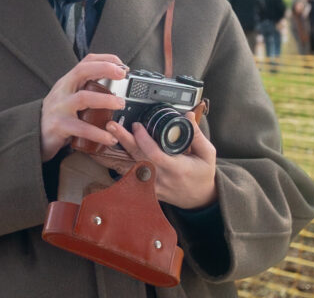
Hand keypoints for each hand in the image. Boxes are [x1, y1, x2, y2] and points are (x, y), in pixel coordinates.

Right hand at [40, 54, 127, 161]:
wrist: (34, 135)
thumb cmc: (57, 115)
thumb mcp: (68, 97)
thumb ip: (85, 90)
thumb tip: (113, 85)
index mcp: (67, 82)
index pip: (85, 63)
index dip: (104, 59)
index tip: (122, 65)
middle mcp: (62, 91)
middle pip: (82, 71)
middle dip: (104, 69)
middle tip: (122, 75)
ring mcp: (60, 107)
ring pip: (83, 97)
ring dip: (105, 100)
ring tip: (120, 105)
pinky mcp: (59, 126)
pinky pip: (82, 128)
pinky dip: (98, 133)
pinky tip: (109, 138)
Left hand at [98, 112, 217, 209]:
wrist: (199, 199)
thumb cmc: (202, 174)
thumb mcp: (207, 154)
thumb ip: (197, 135)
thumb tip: (186, 115)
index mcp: (177, 168)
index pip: (155, 154)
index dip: (144, 140)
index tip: (137, 126)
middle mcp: (162, 177)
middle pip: (138, 157)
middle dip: (124, 140)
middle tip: (112, 126)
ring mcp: (152, 185)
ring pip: (130, 167)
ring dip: (116, 152)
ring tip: (106, 136)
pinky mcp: (147, 189)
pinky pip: (130, 175)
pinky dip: (119, 163)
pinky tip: (108, 153)